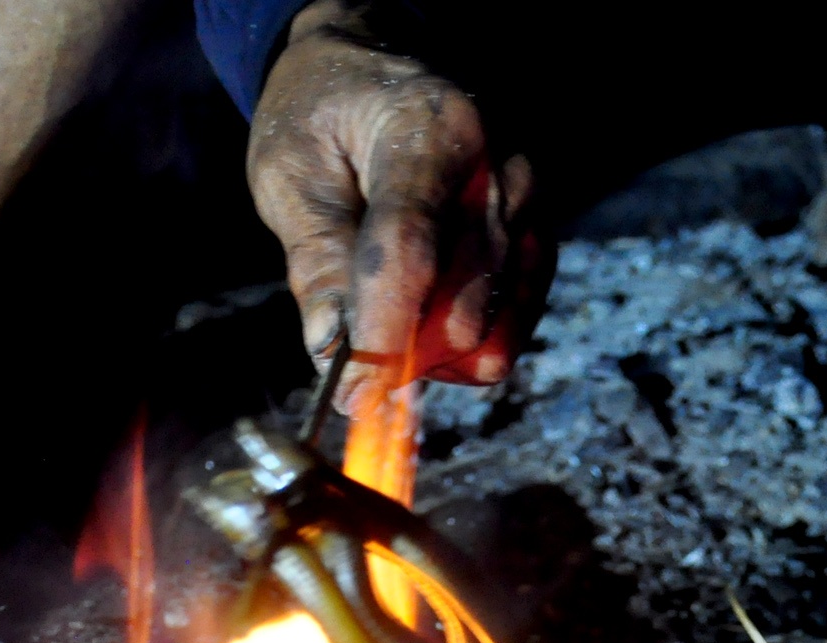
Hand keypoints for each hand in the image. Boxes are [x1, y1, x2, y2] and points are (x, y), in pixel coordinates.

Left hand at [246, 0, 546, 410]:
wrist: (375, 59)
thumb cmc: (323, 114)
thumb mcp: (291, 173)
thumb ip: (316, 260)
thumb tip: (332, 351)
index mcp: (429, 129)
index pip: (408, 247)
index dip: (382, 332)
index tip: (355, 398)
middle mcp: (496, 159)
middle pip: (464, 286)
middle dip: (409, 351)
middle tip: (359, 386)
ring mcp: (526, 192)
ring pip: (500, 305)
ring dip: (446, 351)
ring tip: (394, 355)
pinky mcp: (535, 223)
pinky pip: (523, 302)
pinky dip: (483, 340)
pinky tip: (444, 356)